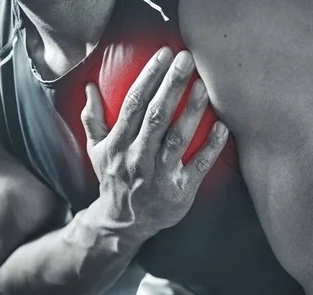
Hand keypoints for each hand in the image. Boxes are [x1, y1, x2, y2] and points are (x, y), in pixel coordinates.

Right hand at [80, 47, 228, 240]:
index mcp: (118, 144)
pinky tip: (222, 127)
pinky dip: (211, 147)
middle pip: (156, 116)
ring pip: (177, 139)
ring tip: (204, 86)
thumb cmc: (114, 179)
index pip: (133, 103)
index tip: (164, 54)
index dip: (149, 77)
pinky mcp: (180, 191)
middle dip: (171, 85)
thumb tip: (90, 87)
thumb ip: (93, 119)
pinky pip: (198, 166)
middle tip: (187, 59)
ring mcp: (159, 175)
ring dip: (192, 111)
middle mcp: (137, 158)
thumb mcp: (97, 150)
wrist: (124, 222)